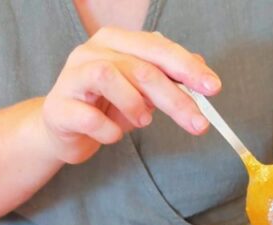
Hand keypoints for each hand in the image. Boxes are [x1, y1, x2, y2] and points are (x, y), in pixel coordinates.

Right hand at [40, 27, 220, 163]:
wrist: (63, 130)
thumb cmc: (105, 106)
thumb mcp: (140, 90)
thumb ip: (166, 77)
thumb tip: (200, 68)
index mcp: (114, 41)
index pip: (157, 47)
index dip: (187, 67)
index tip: (213, 89)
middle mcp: (90, 51)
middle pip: (140, 67)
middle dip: (175, 98)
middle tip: (199, 123)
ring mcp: (70, 77)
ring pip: (109, 77)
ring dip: (135, 105)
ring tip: (142, 122)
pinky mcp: (58, 108)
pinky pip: (89, 118)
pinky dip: (108, 131)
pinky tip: (113, 135)